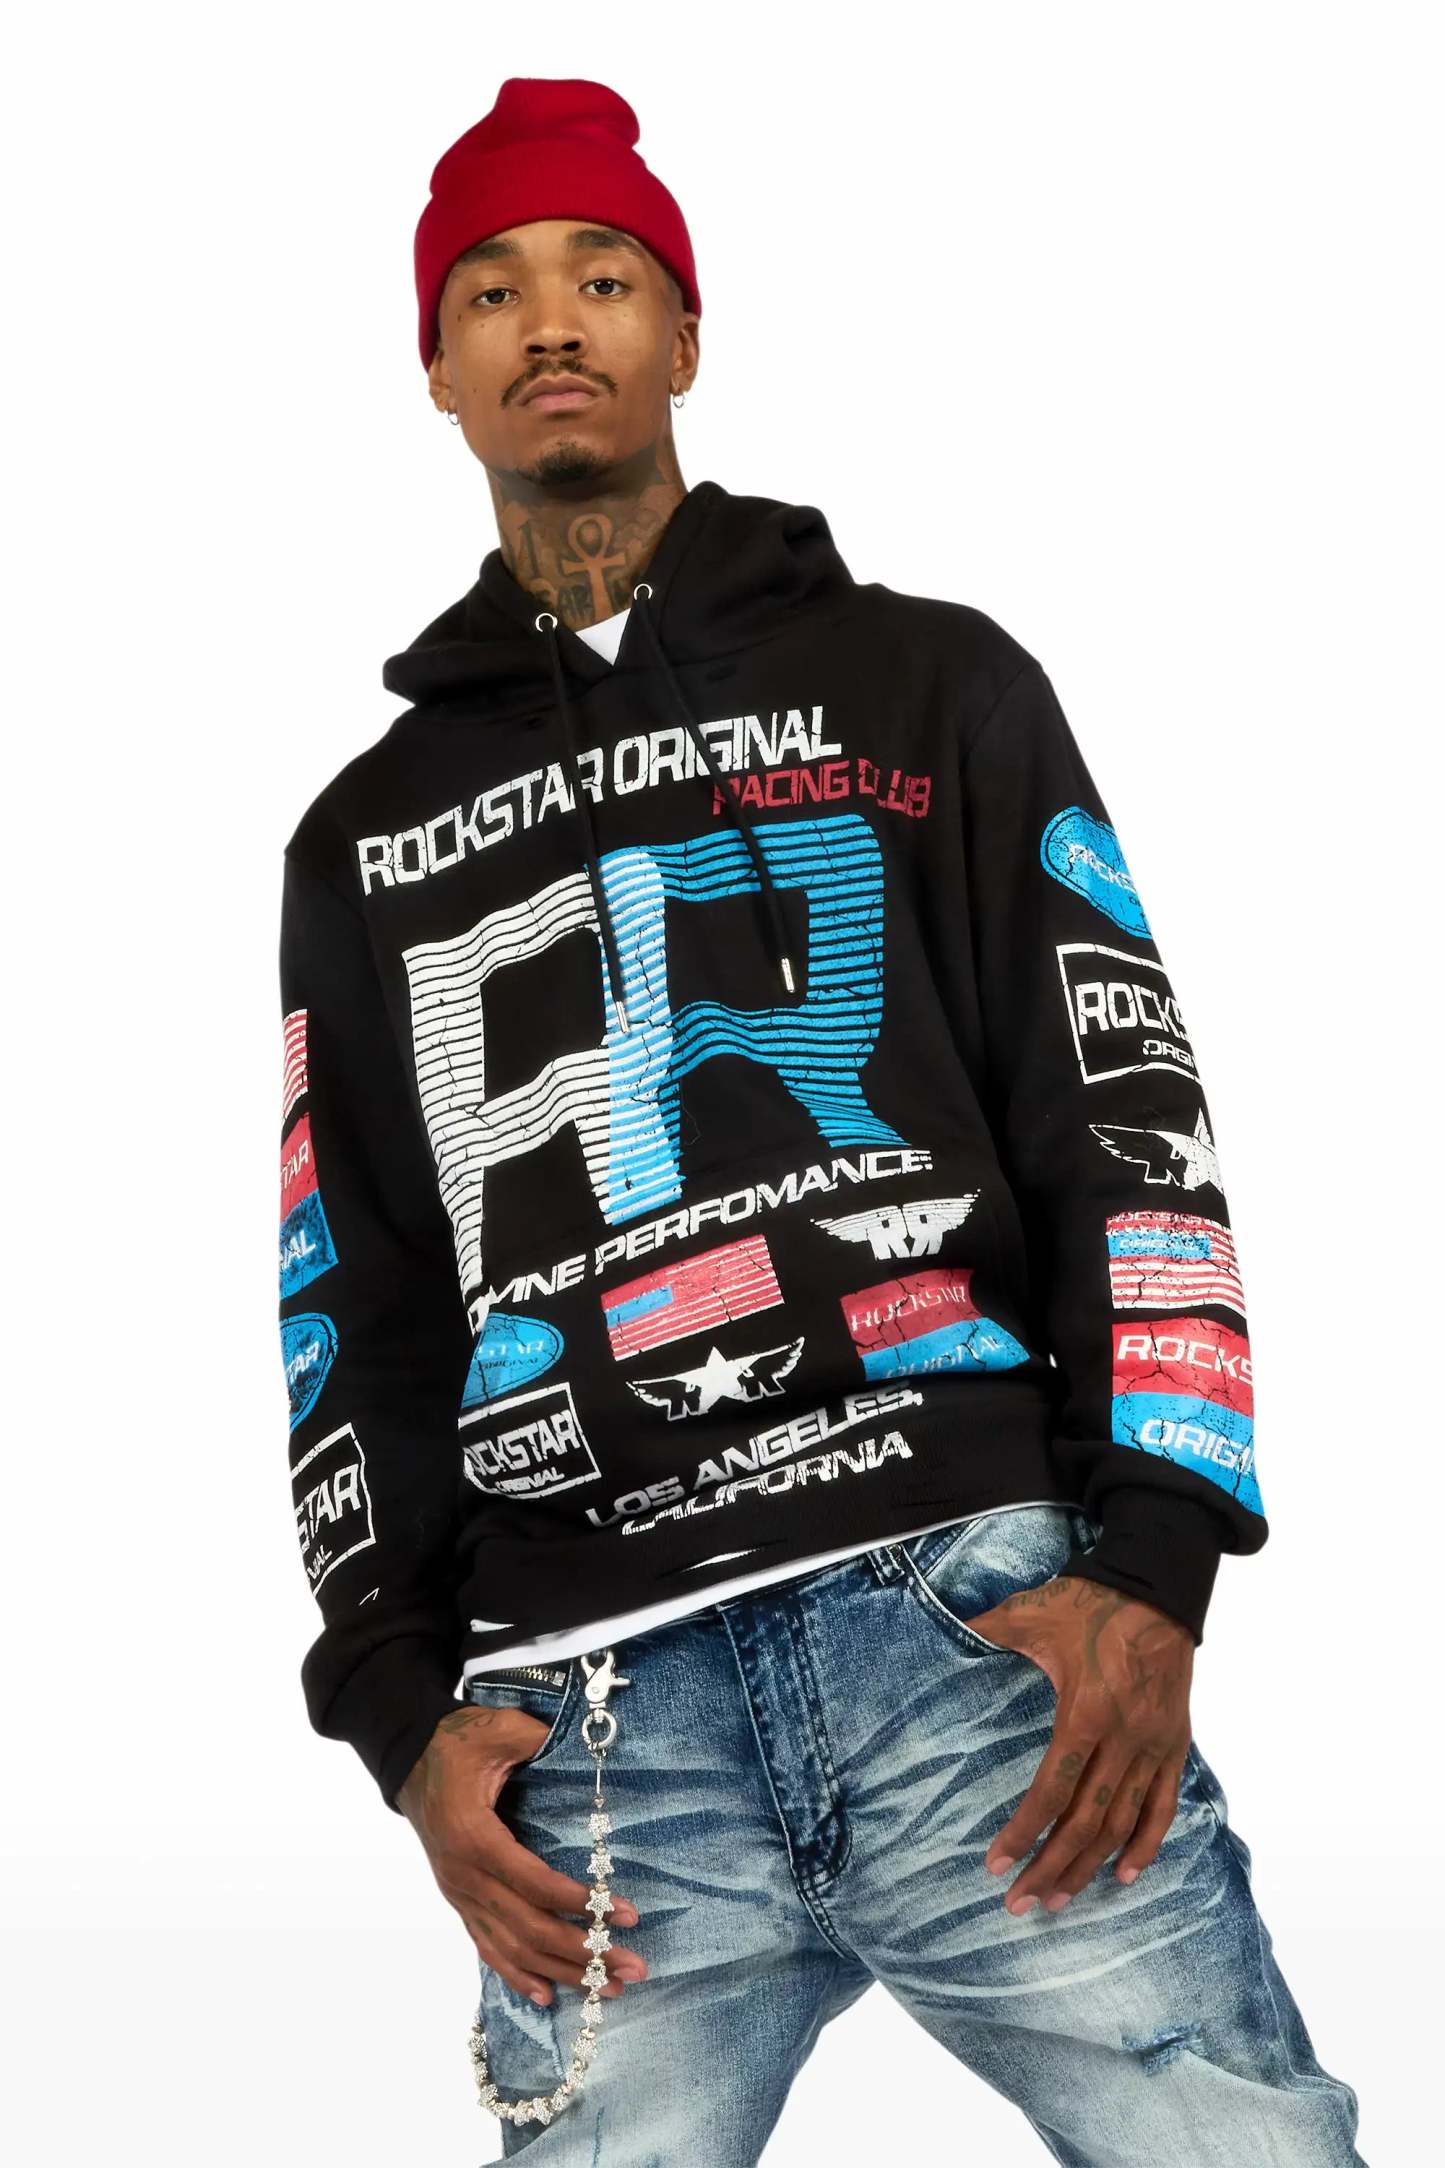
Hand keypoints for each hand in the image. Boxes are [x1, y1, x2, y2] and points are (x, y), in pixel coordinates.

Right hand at [395, 1704, 648, 2007]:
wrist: (410, 1756)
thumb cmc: (459, 1743)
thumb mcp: (500, 1730)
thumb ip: (541, 1740)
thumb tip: (592, 1744)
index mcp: (474, 1837)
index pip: (534, 1884)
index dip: (580, 1904)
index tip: (626, 1914)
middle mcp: (464, 1877)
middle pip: (528, 1929)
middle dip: (584, 1952)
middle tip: (632, 1968)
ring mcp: (459, 1895)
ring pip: (512, 1948)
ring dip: (561, 1972)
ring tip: (606, 1989)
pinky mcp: (459, 1901)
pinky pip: (488, 1948)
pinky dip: (517, 1975)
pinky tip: (546, 1995)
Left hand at [965, 1574, 1193, 1915]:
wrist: (1158, 1587)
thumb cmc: (1090, 1602)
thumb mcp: (1030, 1613)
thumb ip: (983, 1630)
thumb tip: (934, 1627)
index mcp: (1085, 1714)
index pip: (1051, 1791)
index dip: (1023, 1834)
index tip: (996, 1866)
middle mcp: (1124, 1740)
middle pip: (1086, 1823)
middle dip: (1050, 1868)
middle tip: (1019, 1904)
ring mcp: (1154, 1746)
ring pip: (1122, 1825)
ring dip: (1090, 1868)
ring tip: (1059, 1900)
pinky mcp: (1175, 1744)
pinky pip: (1164, 1806)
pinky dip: (1147, 1844)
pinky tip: (1125, 1875)